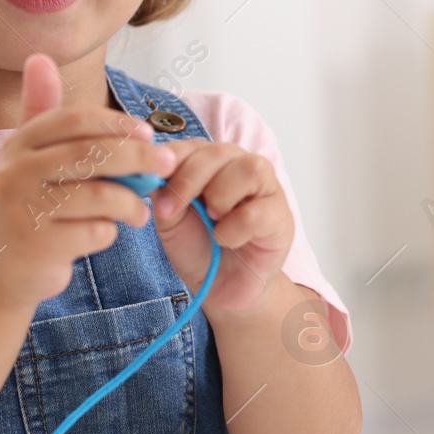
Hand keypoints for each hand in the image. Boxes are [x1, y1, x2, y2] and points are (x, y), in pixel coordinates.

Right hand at [0, 53, 178, 305]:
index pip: (75, 119)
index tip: (149, 132)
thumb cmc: (32, 201)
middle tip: (166, 163)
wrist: (3, 265)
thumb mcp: (32, 154)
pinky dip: (110, 233)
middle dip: (138, 157)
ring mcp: (23, 209)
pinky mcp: (37, 245)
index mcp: (20, 143)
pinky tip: (107, 234)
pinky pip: (94, 232)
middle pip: (91, 154)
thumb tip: (39, 56)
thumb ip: (42, 109)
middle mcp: (15, 171)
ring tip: (141, 211)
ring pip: (100, 196)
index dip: (117, 123)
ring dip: (132, 203)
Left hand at [148, 139, 294, 319]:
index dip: (171, 163)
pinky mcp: (281, 218)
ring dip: (220, 195)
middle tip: (171, 210)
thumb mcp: (170, 220)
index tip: (153, 189)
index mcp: (212, 162)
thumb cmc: (200, 248)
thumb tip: (153, 174)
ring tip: (212, 220)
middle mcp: (241, 167)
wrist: (222, 288)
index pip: (192, 145)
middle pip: (219, 152)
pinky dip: (233, 229)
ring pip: (249, 169)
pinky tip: (226, 240)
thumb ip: (164, 194)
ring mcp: (266, 189)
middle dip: (189, 179)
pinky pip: (257, 212)